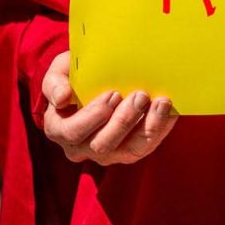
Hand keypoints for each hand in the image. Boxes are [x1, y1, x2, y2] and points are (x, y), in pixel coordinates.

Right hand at [42, 51, 177, 165]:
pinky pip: (147, 146)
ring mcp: (108, 152)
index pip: (74, 131)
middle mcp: (82, 147)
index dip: (93, 116)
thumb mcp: (58, 73)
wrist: (91, 82)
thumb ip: (54, 83)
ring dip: (148, 127)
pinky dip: (160, 128)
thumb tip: (62, 97)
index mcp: (60, 129)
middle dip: (124, 121)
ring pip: (129, 150)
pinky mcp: (129, 150)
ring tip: (161, 102)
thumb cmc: (73, 77)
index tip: (113, 93)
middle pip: (103, 144)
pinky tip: (170, 110)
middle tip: (140, 95)